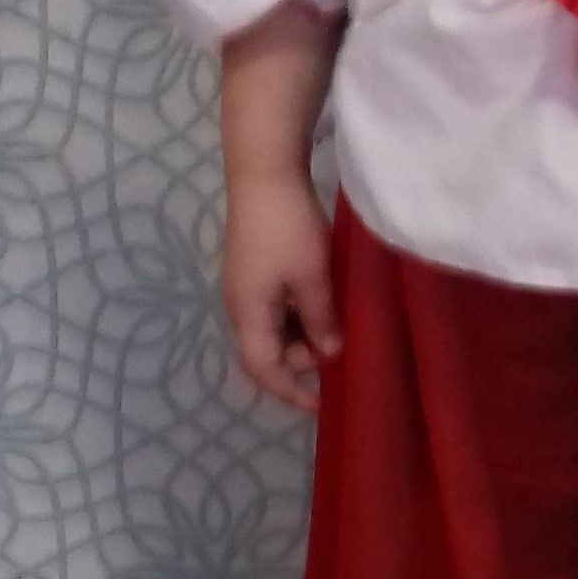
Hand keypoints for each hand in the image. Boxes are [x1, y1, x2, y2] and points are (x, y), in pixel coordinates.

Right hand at [221, 175, 341, 415]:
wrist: (264, 173)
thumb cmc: (288, 227)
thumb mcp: (312, 276)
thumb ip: (320, 319)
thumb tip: (328, 355)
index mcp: (248, 314)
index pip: (264, 369)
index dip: (290, 391)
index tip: (320, 404)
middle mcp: (239, 306)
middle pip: (266, 351)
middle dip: (300, 361)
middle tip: (338, 350)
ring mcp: (244, 287)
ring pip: (271, 329)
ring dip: (301, 337)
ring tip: (335, 329)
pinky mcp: (253, 270)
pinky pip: (273, 309)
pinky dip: (297, 316)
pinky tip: (322, 306)